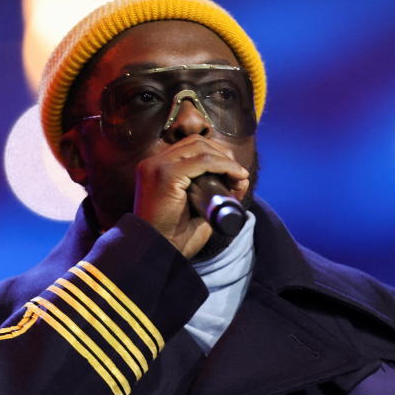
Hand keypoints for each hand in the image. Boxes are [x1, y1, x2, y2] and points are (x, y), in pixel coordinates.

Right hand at [132, 135, 250, 258]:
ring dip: (225, 159)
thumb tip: (241, 178)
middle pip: (195, 142)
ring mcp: (157, 167)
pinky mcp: (165, 175)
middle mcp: (153, 163)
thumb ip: (212, 192)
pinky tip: (235, 175)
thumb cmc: (175, 235)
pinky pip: (202, 161)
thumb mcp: (197, 207)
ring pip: (200, 148)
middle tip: (239, 173)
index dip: (215, 153)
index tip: (234, 171)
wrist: (159, 252)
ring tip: (239, 176)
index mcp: (155, 168)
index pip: (189, 146)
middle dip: (222, 154)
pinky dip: (223, 165)